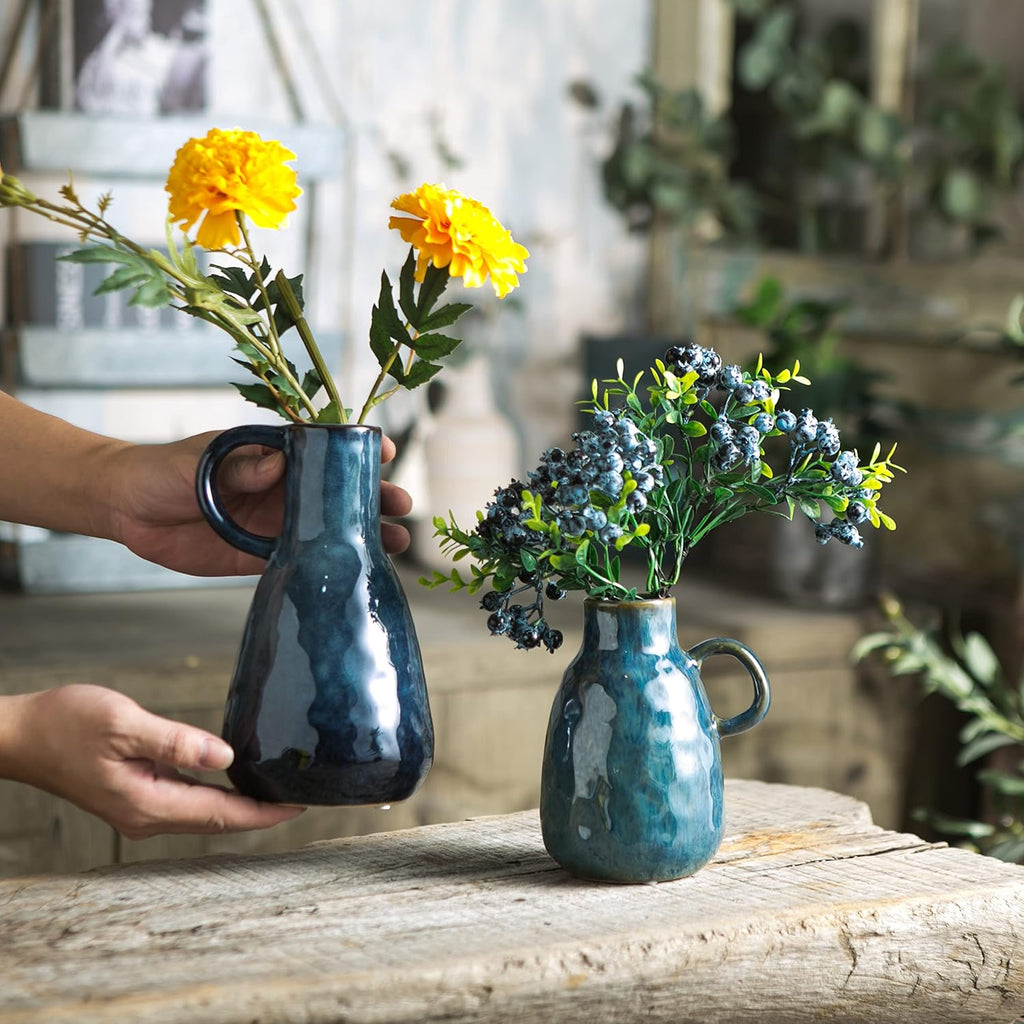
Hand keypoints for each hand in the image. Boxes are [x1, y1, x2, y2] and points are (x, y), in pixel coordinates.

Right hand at [1, 686, 302, 838]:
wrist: (20, 735)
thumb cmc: (65, 725)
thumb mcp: (125, 724)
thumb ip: (177, 742)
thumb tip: (226, 757)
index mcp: (149, 803)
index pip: (221, 814)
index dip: (264, 812)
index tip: (299, 806)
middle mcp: (147, 815)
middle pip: (217, 820)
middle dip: (259, 812)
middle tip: (300, 796)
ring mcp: (140, 808)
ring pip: (203, 813)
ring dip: (239, 805)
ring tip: (277, 789)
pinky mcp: (134, 795)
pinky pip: (186, 801)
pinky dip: (215, 795)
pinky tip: (231, 779)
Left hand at [109, 431, 413, 575]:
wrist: (127, 510)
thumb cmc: (163, 470)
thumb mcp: (199, 460)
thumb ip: (237, 463)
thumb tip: (274, 464)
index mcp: (273, 453)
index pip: (325, 448)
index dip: (357, 449)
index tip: (385, 452)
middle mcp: (283, 487)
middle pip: (339, 491)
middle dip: (374, 496)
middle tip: (400, 505)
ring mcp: (277, 522)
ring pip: (331, 528)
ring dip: (363, 535)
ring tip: (395, 544)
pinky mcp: (263, 556)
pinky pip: (304, 561)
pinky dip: (330, 567)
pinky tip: (356, 573)